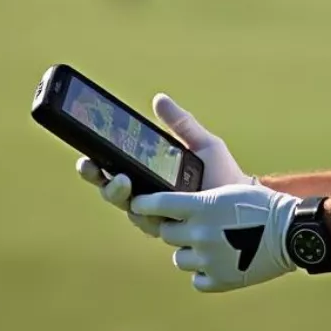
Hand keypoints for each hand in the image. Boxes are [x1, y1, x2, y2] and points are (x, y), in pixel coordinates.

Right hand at [76, 93, 253, 237]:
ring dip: (122, 197)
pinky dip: (147, 216)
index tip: (86, 156)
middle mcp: (149, 198)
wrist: (244, 200)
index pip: (115, 171)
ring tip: (125, 182)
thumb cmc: (220, 171)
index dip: (96, 166)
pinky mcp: (174, 232)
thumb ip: (181, 123)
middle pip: (115, 193)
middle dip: (103, 182)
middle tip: (100, 170)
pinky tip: (147, 206)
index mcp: (149, 175)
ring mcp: (159, 217)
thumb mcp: (201, 143)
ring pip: (130, 211)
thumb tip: (159, 98)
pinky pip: (153, 227)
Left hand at [131, 183, 299, 292]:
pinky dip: (205, 272)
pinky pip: (197, 279)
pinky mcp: (219, 280)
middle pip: (166, 233)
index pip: (157, 204)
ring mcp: (208, 259)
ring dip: (189, 251)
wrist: (290, 233)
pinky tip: (221, 261)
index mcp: (201, 206)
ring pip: (180, 258)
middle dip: (174, 228)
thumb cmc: (262, 205)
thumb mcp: (229, 191)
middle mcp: (199, 233)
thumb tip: (174, 207)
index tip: (137, 205)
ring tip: (211, 244)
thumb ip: (200, 201)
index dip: (144, 204)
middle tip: (190, 225)